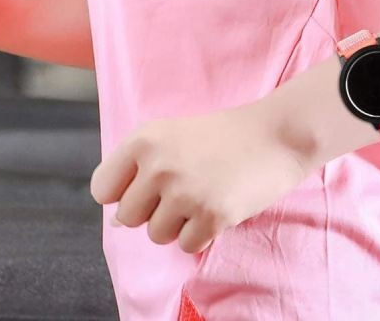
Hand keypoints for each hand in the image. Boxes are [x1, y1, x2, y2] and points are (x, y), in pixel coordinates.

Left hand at [89, 98, 311, 253]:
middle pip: (128, 217)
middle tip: (184, 187)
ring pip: (157, 235)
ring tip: (204, 193)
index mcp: (145, 139)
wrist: (276, 134)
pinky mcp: (211, 215)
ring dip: (178, 222)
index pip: (103, 188)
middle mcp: (159, 165)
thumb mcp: (174, 135)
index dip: (123, 192)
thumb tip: (117, 220)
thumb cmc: (223, 135)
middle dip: (153, 210)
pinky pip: (186, 245)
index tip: (147, 185)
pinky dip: (201, 233)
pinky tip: (219, 205)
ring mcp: (185, 192)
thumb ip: (141, 168)